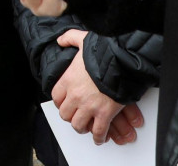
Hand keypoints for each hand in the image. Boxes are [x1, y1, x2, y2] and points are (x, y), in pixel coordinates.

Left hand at [51, 29, 141, 145]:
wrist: (121, 62)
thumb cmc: (104, 52)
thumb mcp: (83, 39)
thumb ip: (69, 38)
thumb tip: (60, 40)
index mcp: (68, 79)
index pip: (56, 97)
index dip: (60, 102)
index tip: (65, 104)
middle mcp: (75, 95)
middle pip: (65, 114)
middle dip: (70, 116)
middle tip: (76, 117)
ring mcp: (89, 106)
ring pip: (78, 125)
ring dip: (82, 128)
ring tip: (87, 127)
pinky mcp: (104, 114)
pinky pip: (98, 132)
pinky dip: (98, 137)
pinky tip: (100, 138)